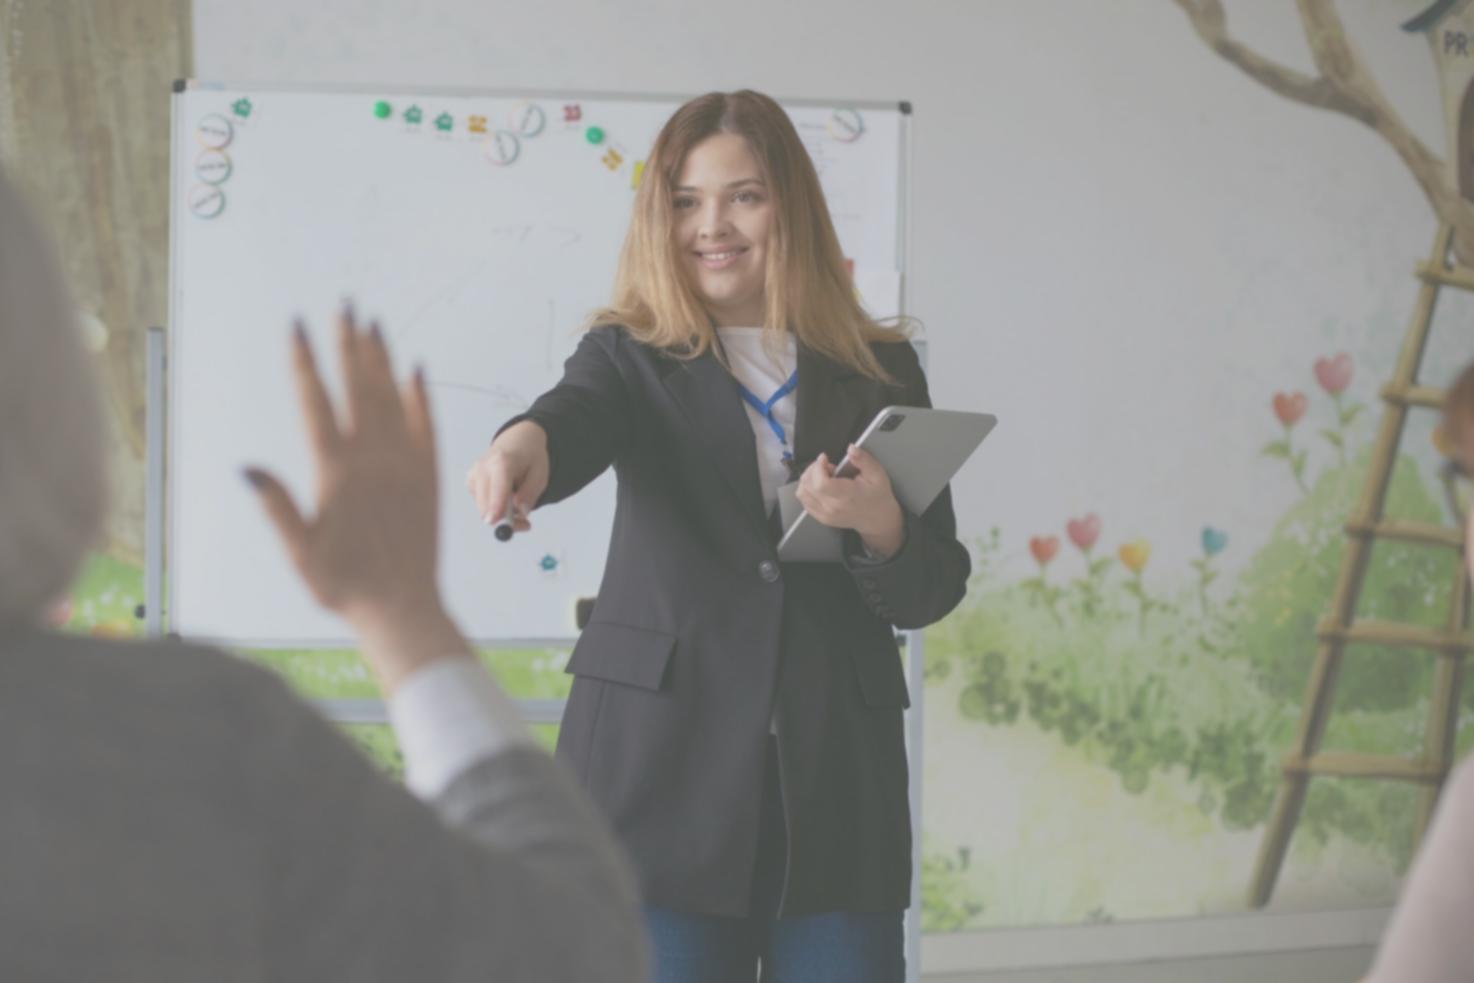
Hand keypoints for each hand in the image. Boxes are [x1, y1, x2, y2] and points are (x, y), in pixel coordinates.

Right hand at [244, 307, 468, 691]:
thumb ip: (277, 506)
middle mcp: (374, 460)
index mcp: (337, 473)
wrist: (404, 608)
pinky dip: (420, 396)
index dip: (304, 361)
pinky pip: (426, 426)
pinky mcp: (430, 476)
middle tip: (344, 304)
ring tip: (372, 323)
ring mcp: (406, 465)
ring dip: (382, 359)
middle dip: (348, 344)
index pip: (315, 403)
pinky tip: (415, 370)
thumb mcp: (299, 552)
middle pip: (359, 388)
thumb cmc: (344, 586)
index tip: (297, 325)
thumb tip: (247, 467)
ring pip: (393, 398)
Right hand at [466, 421, 549, 533]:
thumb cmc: (530, 457)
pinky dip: (494, 508)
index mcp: (502, 462)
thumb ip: (530, 493)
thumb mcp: (540, 474)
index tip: (493, 521)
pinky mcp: (470, 482)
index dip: (496, 506)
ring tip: (518, 504)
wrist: (517, 441)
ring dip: (501, 515)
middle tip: (525, 523)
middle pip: (486, 505)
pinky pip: (482, 505)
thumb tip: (519, 511)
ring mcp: (473, 475)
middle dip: (504, 520)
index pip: (497, 488)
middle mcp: (483, 468)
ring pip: (483, 509)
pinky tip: (505, 497)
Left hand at [796, 443, 904, 557]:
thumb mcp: (876, 473)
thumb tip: (851, 449)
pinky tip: (820, 485)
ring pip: (802, 493)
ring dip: (808, 479)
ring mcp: (824, 514)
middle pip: (807, 486)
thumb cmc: (877, 496)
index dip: (818, 467)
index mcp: (846, 496)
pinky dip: (807, 488)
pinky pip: (804, 500)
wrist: (877, 518)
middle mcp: (832, 508)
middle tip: (827, 466)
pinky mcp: (820, 517)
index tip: (824, 458)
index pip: (820, 483)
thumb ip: (863, 459)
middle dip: (813, 469)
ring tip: (823, 475)